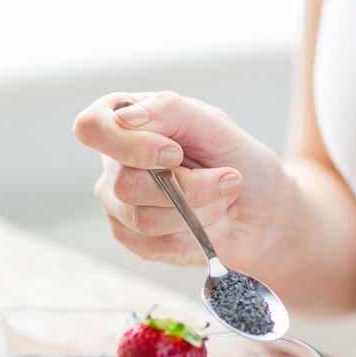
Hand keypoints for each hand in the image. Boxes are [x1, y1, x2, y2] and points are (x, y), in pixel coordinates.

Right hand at [72, 91, 294, 269]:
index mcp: (125, 121)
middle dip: (188, 188)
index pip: (92, 128)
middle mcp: (114, 163)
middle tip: (227, 180)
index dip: (131, 145)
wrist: (263, 211)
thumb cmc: (239, 160)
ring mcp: (119, 205)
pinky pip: (156, 245)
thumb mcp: (215, 124)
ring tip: (223, 200)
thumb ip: (171, 110)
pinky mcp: (134, 240)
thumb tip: (127, 117)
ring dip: (198, 211)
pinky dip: (195, 234)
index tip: (176, 153)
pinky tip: (209, 222)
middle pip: (125, 184)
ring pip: (143, 219)